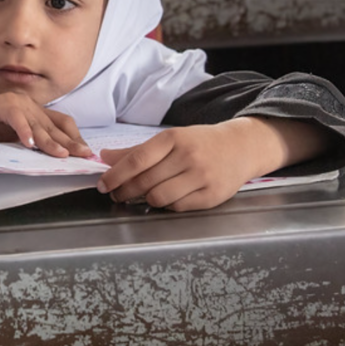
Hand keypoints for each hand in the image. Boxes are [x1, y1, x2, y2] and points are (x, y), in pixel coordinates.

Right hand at [0, 91, 90, 157]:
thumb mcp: (20, 139)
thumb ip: (37, 142)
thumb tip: (60, 156)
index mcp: (37, 112)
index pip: (62, 123)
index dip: (75, 136)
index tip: (84, 151)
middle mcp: (31, 106)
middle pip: (54, 126)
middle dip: (69, 142)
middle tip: (82, 154)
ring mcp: (18, 104)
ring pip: (38, 125)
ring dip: (50, 141)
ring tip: (60, 154)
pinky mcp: (3, 106)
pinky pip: (17, 119)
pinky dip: (23, 132)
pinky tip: (29, 143)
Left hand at [96, 120, 271, 210]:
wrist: (240, 147)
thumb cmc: (200, 143)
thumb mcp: (170, 139)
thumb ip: (137, 150)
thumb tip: (105, 157)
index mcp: (173, 138)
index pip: (136, 160)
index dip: (115, 175)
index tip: (103, 184)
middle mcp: (188, 156)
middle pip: (144, 181)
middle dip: (124, 191)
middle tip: (117, 195)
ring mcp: (201, 176)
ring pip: (158, 198)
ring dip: (146, 200)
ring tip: (144, 195)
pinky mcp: (211, 196)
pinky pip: (177, 207)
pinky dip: (168, 205)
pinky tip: (168, 197)